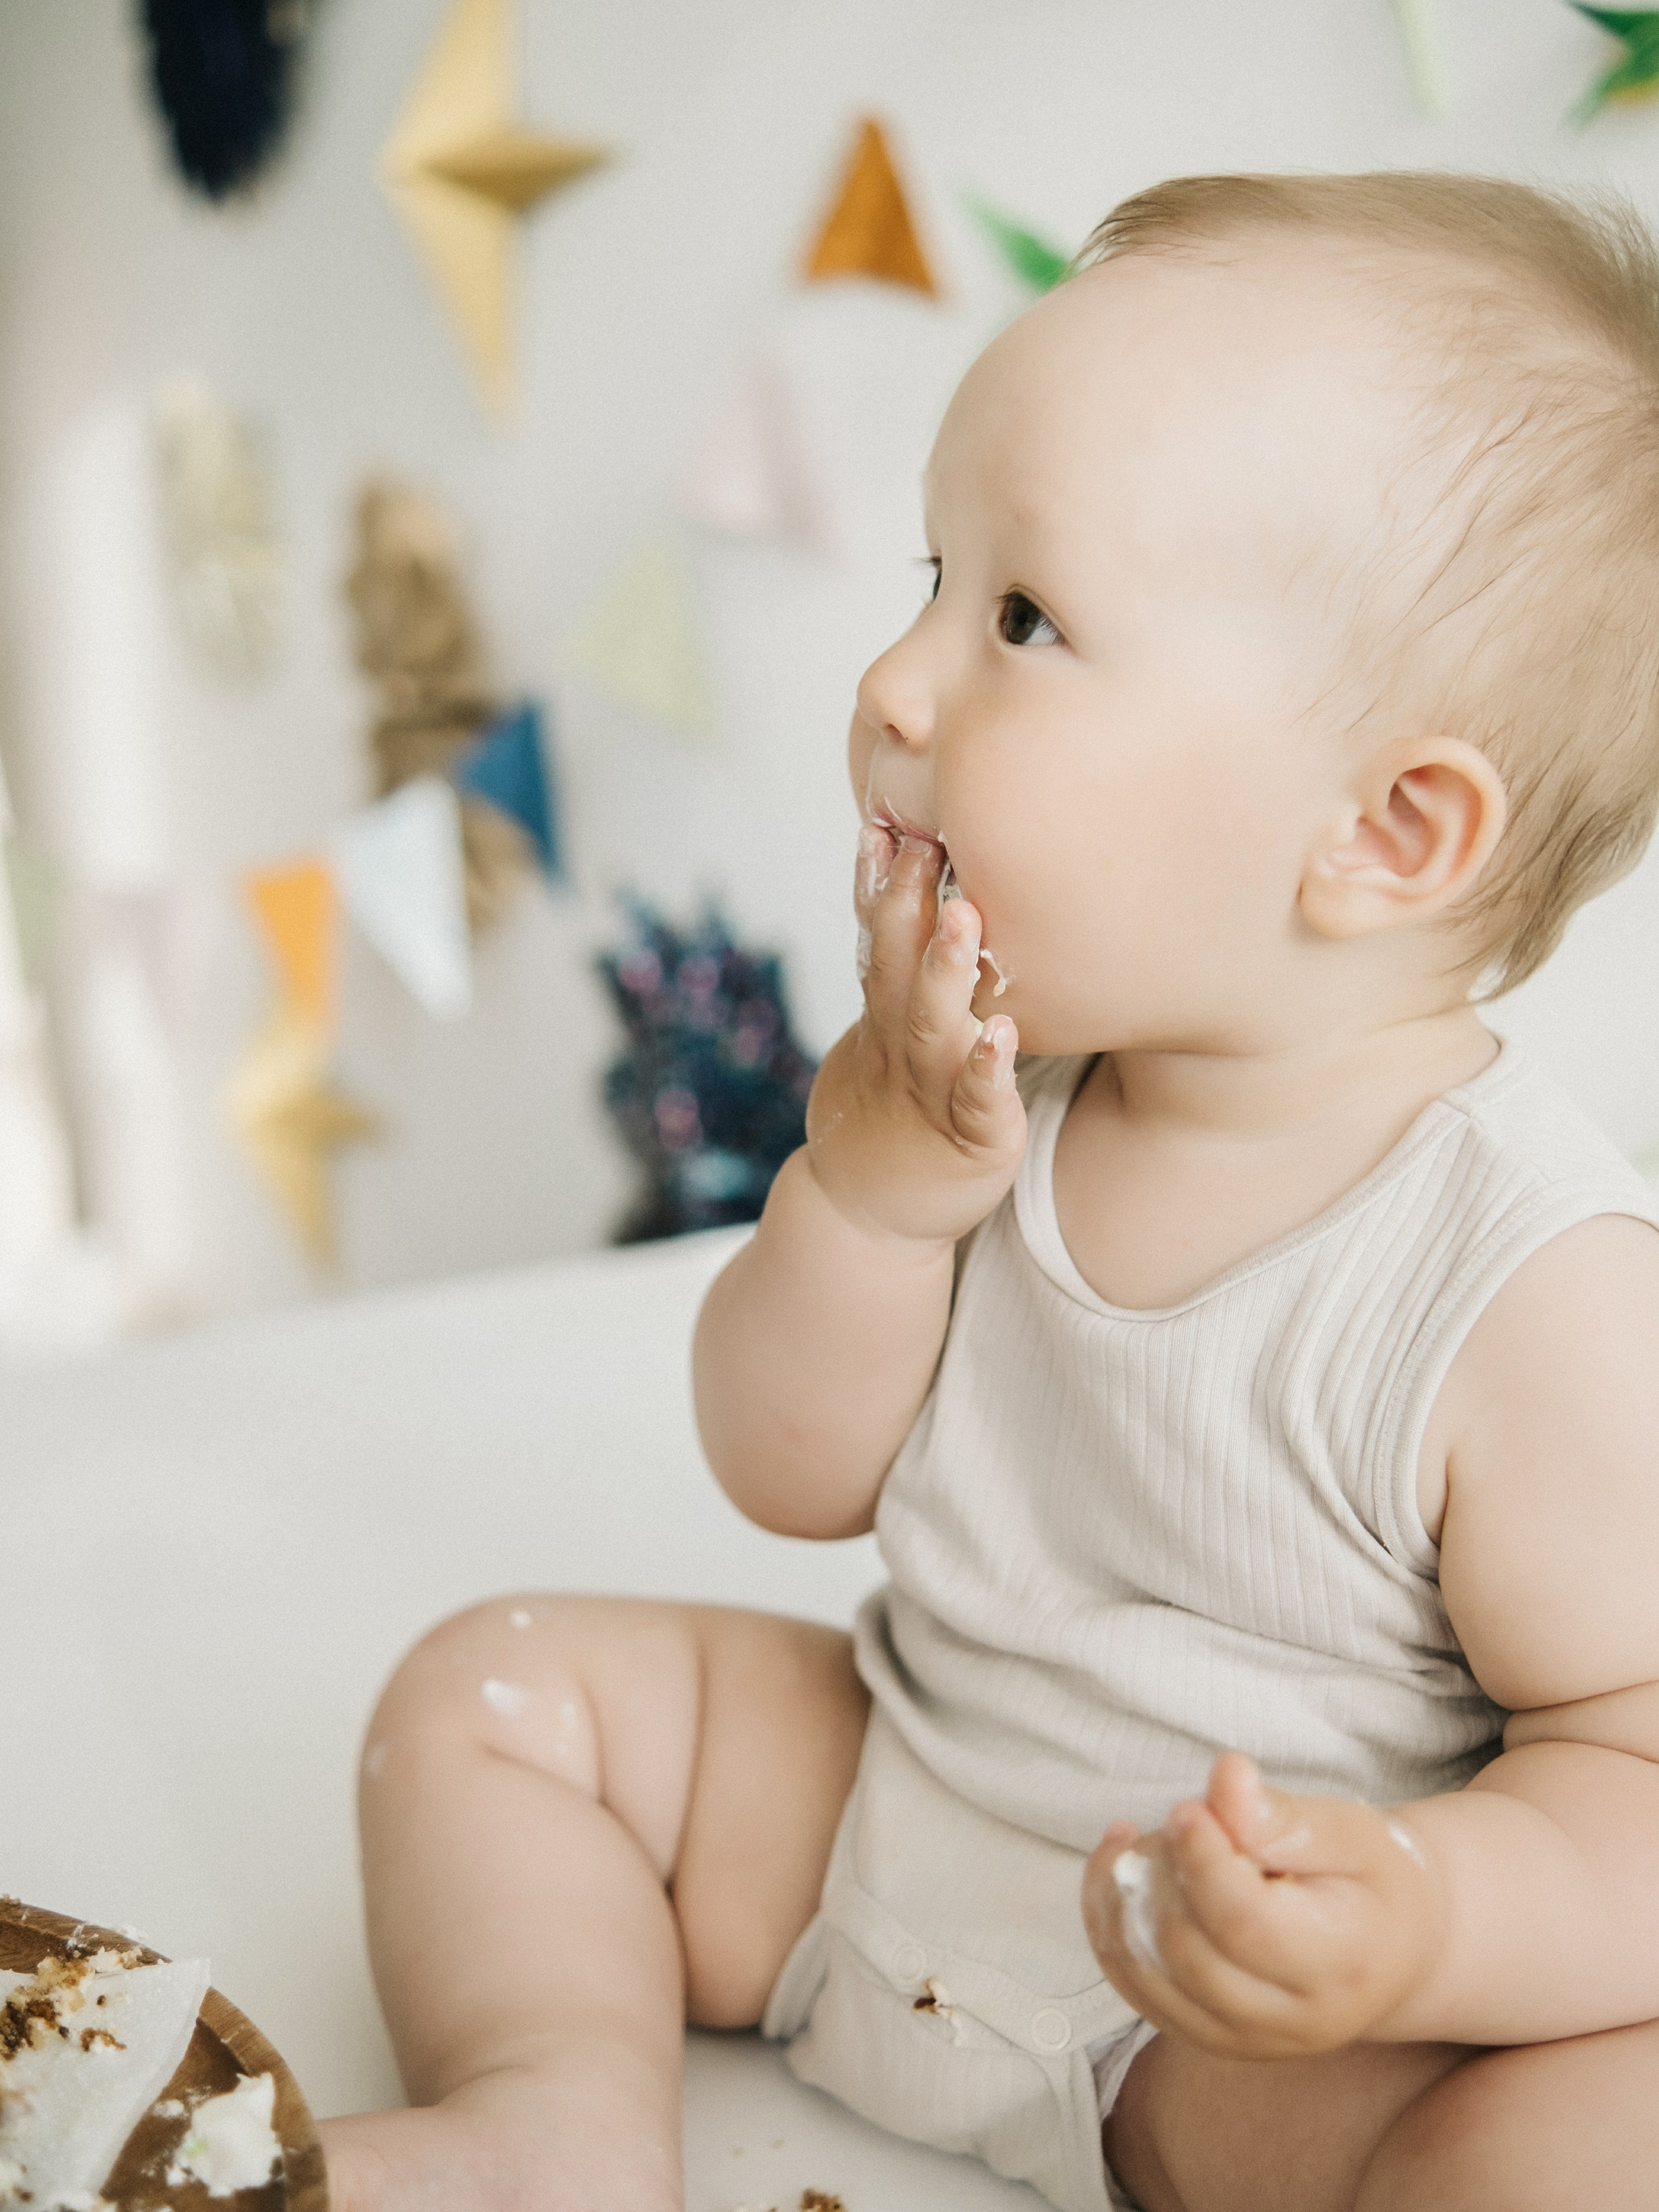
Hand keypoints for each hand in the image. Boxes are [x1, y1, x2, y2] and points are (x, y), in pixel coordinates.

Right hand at [805, 823, 1025, 1246]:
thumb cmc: (892, 1116)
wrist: (866, 1216)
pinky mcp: (970, 1139)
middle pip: (895, 966)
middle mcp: (901, 1046)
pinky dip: (987, 1072)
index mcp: (886, 1018)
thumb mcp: (885, 1041)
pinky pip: (978, 1102)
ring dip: (947, 972)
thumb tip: (923, 897)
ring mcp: (932, 1091)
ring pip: (933, 1025)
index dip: (874, 885)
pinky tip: (1003, 1038)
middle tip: (923, 838)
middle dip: (906, 902)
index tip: (881, 822)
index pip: (874, 940)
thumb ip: (902, 978)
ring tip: (965, 917)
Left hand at [1081, 1752, 1445, 2059]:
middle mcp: (1291, 2023)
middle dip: (1164, 1870)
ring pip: (1144, 1969)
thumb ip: (1285, 1814)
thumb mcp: (1352, 1832)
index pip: (1245, 1925)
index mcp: (1341, 1966)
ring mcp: (1243, 2041)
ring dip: (1128, 1892)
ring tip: (1163, 1842)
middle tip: (1188, 1817)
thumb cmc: (1373, 1880)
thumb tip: (1225, 1778)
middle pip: (1186, 1950)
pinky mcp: (1203, 2036)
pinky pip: (1127, 1981)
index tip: (1187, 1807)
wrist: (1389, 1951)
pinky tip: (1124, 1865)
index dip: (1201, 1861)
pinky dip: (1107, 1917)